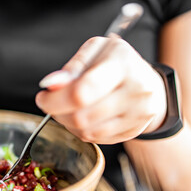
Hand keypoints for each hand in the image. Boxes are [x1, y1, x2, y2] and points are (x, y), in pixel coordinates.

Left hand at [36, 37, 166, 143]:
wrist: (148, 81)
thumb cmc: (116, 62)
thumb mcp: (95, 50)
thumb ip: (72, 68)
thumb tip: (50, 85)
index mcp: (123, 64)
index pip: (83, 91)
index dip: (55, 100)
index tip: (42, 98)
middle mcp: (136, 91)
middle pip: (82, 116)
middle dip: (57, 112)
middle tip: (51, 103)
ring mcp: (138, 114)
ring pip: (88, 132)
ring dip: (67, 123)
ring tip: (66, 109)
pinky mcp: (134, 130)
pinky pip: (96, 139)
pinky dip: (81, 131)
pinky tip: (81, 117)